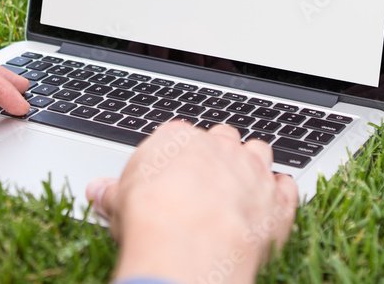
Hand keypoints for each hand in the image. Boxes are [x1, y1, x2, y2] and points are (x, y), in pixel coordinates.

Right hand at [86, 122, 297, 283]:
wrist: (189, 246)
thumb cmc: (151, 220)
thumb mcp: (118, 203)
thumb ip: (112, 193)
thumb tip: (97, 191)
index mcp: (178, 139)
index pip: (181, 137)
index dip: (179, 156)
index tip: (174, 172)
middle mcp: (218, 147)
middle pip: (223, 138)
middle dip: (219, 154)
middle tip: (207, 179)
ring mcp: (252, 171)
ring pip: (259, 152)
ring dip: (253, 165)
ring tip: (242, 185)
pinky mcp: (277, 200)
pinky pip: (287, 187)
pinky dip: (281, 193)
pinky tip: (271, 203)